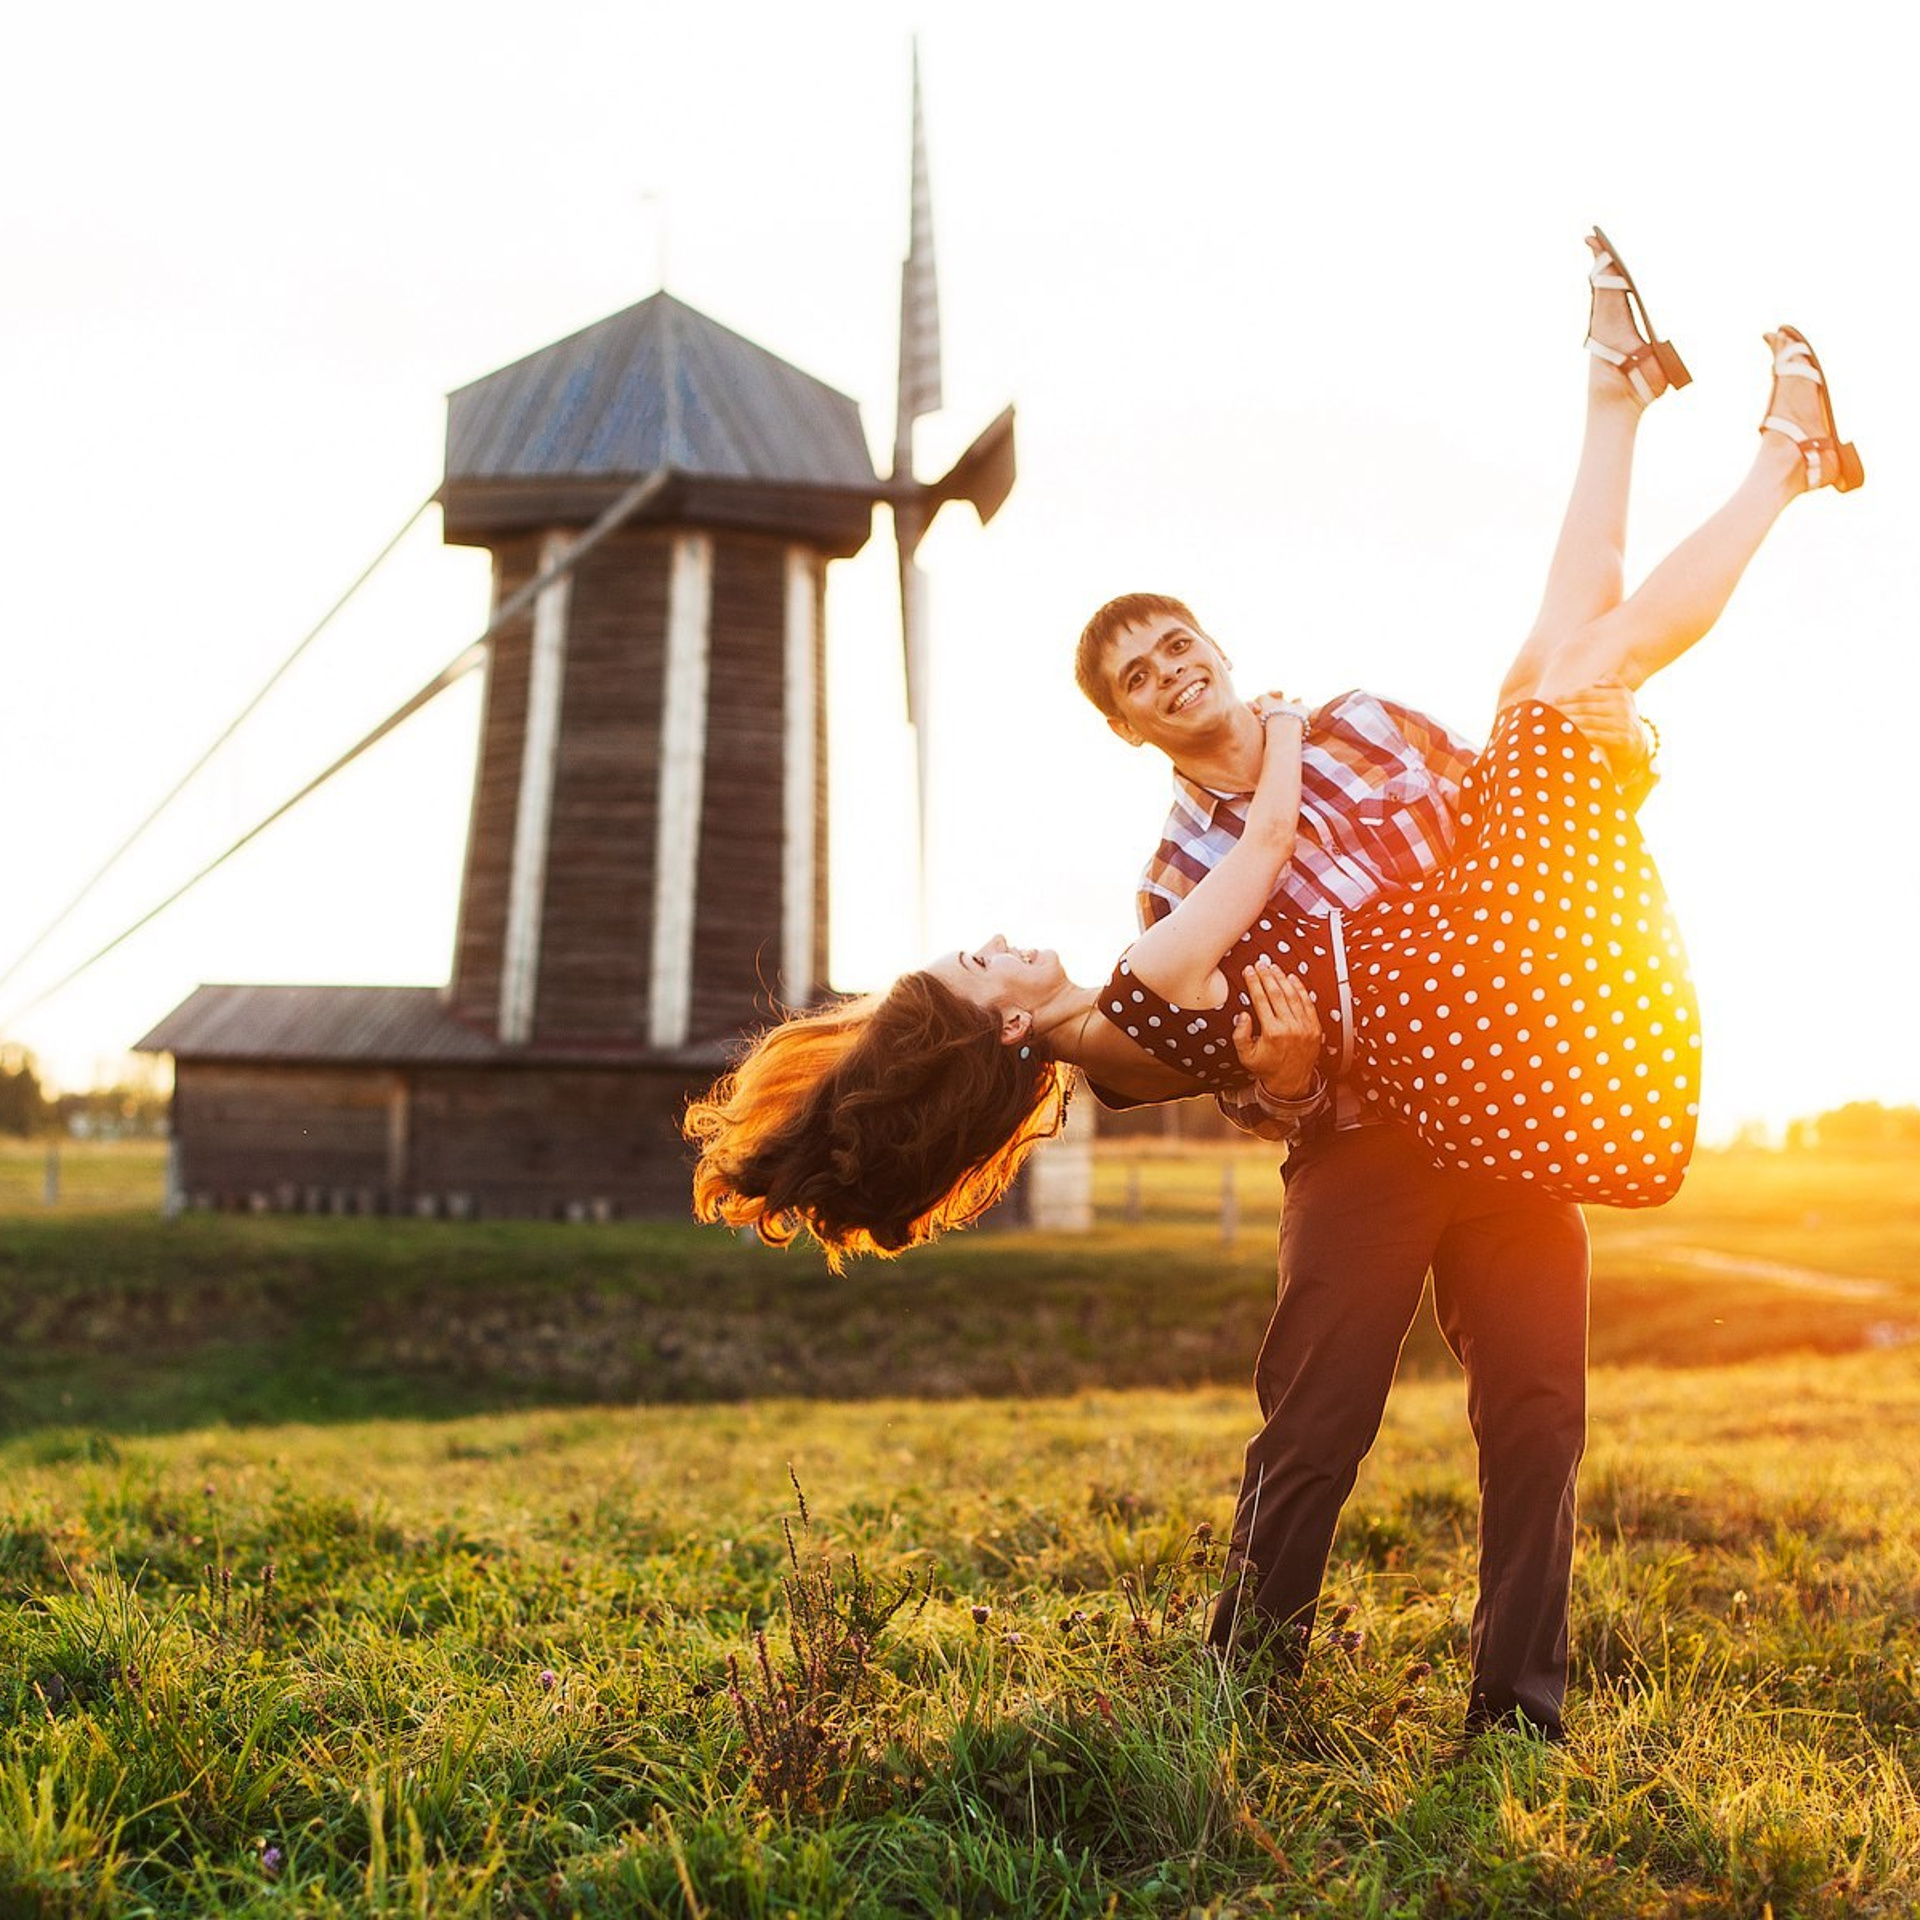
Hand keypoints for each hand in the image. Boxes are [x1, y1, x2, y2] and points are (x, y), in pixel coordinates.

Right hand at [1231, 958, 1319, 1096]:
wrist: (1291, 1082)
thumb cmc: (1267, 1069)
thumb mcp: (1246, 1056)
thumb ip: (1240, 1035)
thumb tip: (1243, 1015)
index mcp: (1272, 1032)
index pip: (1261, 999)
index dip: (1254, 982)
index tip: (1249, 971)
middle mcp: (1290, 1027)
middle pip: (1277, 993)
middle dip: (1267, 976)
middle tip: (1261, 964)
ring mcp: (1304, 1026)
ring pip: (1293, 995)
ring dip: (1282, 979)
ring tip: (1274, 968)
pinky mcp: (1315, 1027)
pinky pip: (1307, 1003)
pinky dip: (1300, 989)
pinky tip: (1292, 978)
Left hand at [1552, 676, 1649, 782]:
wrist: (1636, 743)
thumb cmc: (1620, 718)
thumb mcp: (1621, 697)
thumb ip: (1612, 683)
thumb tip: (1598, 680)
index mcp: (1620, 694)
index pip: (1587, 693)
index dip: (1567, 696)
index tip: (1550, 700)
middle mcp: (1622, 706)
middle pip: (1585, 706)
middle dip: (1563, 709)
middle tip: (1544, 712)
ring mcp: (1623, 723)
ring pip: (1588, 720)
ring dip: (1567, 722)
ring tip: (1550, 723)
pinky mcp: (1622, 739)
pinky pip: (1595, 736)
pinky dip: (1579, 735)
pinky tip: (1564, 735)